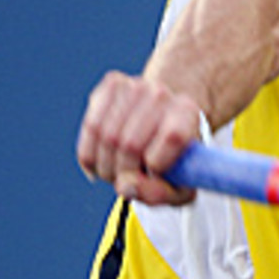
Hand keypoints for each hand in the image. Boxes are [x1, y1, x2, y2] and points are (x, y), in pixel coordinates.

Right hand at [76, 71, 201, 204]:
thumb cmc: (173, 161)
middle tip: (129, 179)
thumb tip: (125, 187)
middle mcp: (163, 94)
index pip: (173, 137)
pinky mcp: (112, 84)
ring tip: (117, 171)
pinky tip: (103, 160)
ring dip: (105, 166)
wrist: (163, 123)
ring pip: (105, 137)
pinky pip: (90, 128)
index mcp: (188, 114)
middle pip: (130, 143)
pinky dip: (90, 154)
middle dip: (123, 173)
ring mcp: (136, 86)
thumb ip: (159, 193)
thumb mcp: (179, 187)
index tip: (155, 172)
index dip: (158, 164)